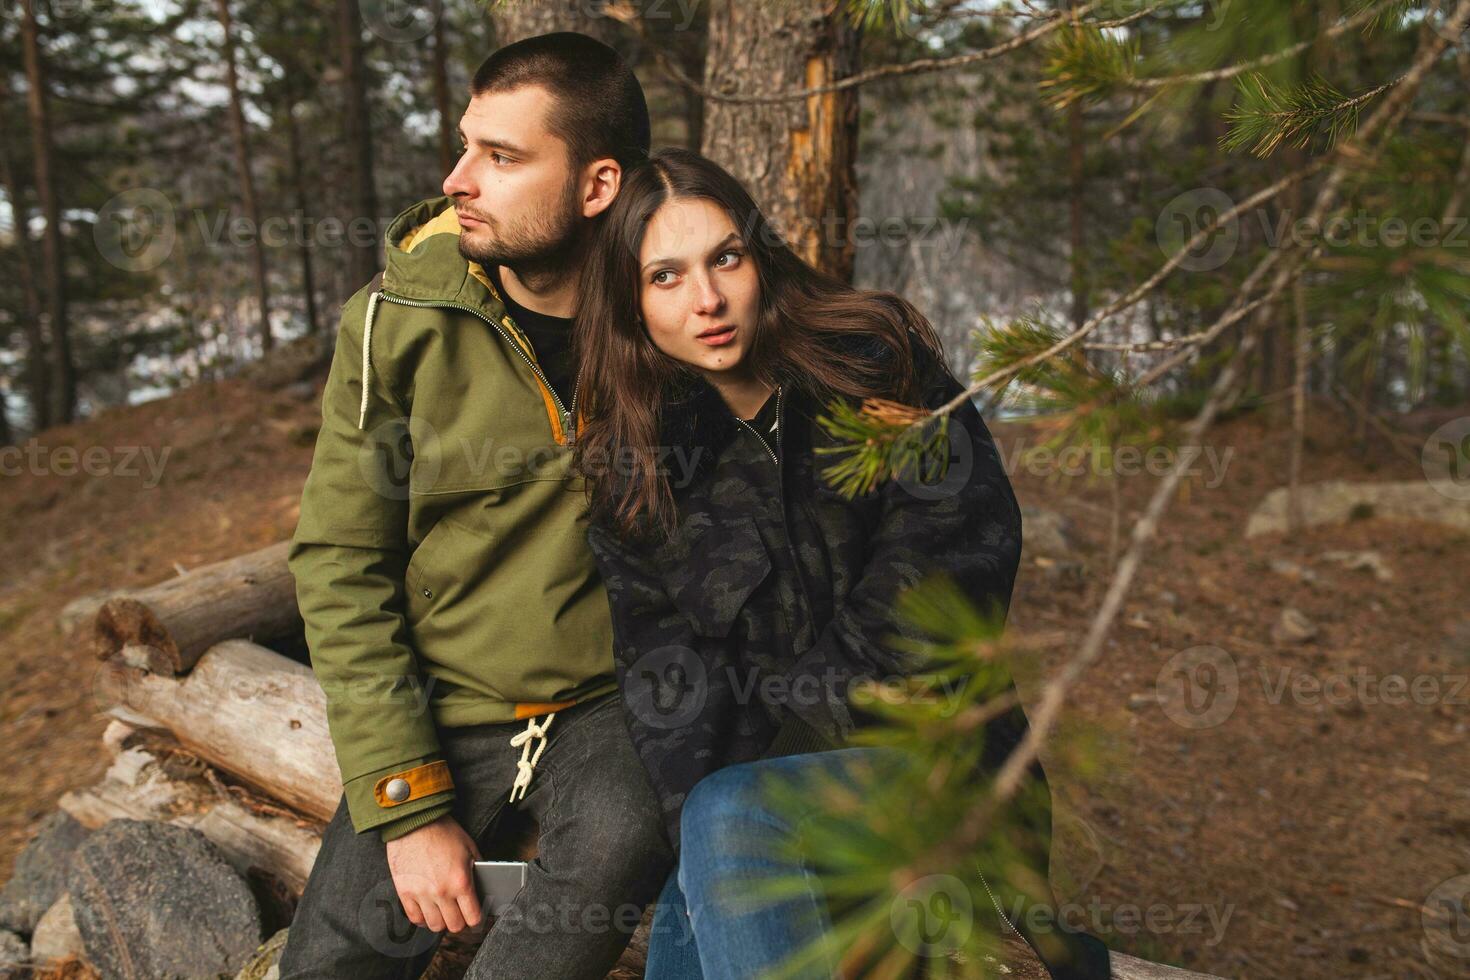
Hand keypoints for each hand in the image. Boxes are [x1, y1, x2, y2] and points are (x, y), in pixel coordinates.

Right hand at [384, 813, 483, 933]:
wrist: (415, 822)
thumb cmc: (443, 832)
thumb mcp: (470, 848)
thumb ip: (478, 869)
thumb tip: (484, 887)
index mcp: (461, 881)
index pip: (473, 918)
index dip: (477, 922)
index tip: (476, 919)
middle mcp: (442, 892)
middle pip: (454, 926)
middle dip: (460, 923)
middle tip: (461, 915)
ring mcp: (422, 894)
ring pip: (435, 926)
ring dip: (442, 922)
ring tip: (444, 913)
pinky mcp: (405, 892)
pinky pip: (415, 919)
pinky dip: (423, 919)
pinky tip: (428, 911)